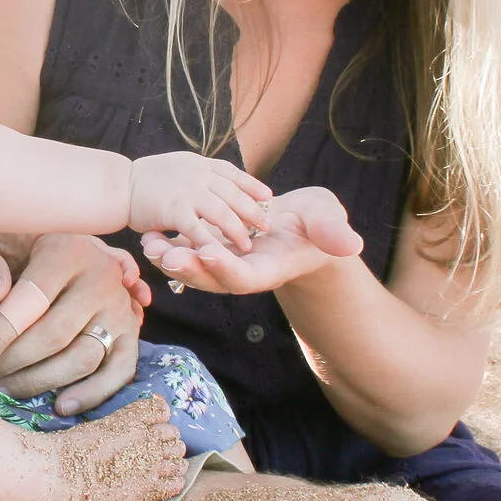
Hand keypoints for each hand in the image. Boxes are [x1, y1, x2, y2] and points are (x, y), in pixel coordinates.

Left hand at [0, 230, 146, 416]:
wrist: (56, 238)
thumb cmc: (14, 241)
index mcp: (67, 248)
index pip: (31, 300)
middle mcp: (101, 277)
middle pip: (56, 335)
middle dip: (14, 364)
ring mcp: (120, 307)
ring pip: (84, 357)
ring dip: (42, 382)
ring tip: (8, 392)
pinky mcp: (129, 331)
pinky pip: (119, 370)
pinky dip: (93, 393)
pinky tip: (61, 406)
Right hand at [126, 151, 271, 246]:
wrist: (117, 184)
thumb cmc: (144, 179)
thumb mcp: (178, 166)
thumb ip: (198, 173)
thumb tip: (217, 181)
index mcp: (199, 164)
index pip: (233, 173)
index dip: (252, 185)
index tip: (268, 196)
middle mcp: (197, 176)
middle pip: (233, 193)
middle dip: (253, 210)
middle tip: (268, 225)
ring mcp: (187, 192)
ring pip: (221, 212)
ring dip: (237, 229)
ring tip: (248, 243)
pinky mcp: (174, 211)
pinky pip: (198, 230)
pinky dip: (210, 242)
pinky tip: (220, 254)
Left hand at [141, 187, 362, 295]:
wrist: (299, 225)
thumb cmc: (318, 223)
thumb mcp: (328, 221)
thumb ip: (333, 232)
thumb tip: (351, 243)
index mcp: (270, 267)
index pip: (247, 276)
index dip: (228, 268)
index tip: (211, 253)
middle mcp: (243, 270)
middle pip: (213, 278)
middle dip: (189, 269)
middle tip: (167, 254)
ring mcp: (226, 262)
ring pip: (194, 268)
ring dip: (170, 258)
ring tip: (150, 243)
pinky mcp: (213, 248)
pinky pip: (187, 250)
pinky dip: (168, 244)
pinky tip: (149, 231)